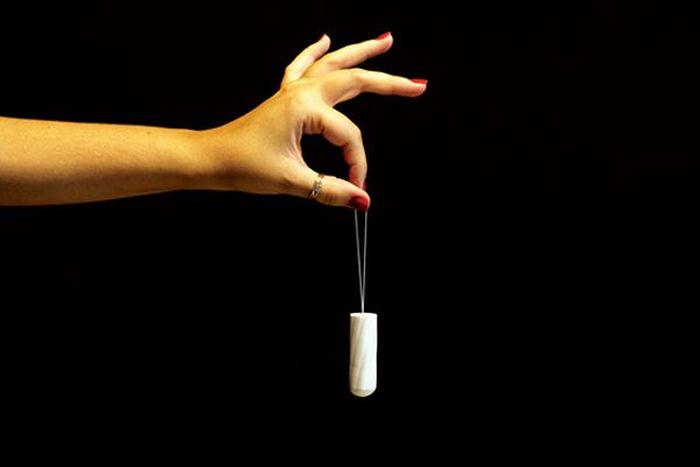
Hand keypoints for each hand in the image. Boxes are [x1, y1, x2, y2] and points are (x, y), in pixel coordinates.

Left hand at [193, 32, 426, 209]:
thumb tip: (363, 200)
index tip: (357, 187)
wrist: (211, 157)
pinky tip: (325, 39)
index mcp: (306, 108)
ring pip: (333, 64)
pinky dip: (315, 52)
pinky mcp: (284, 97)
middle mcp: (302, 92)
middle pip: (355, 80)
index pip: (349, 136)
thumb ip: (330, 190)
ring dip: (360, 52)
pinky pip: (303, 66)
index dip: (358, 164)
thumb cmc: (243, 164)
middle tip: (418, 85)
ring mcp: (292, 91)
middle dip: (389, 82)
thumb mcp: (291, 180)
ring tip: (386, 40)